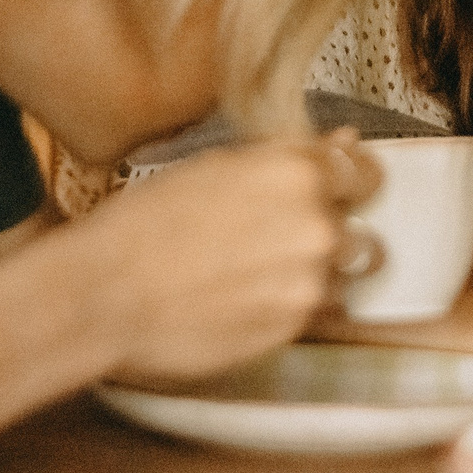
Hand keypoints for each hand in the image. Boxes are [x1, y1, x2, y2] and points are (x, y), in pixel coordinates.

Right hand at [86, 133, 375, 385]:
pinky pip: (314, 313)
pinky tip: (243, 299)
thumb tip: (344, 143)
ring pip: (342, 276)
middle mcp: (317, 227)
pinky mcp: (293, 328)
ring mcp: (309, 283)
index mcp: (299, 174)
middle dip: (329, 233)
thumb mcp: (216, 166)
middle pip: (359, 228)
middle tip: (279, 240)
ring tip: (259, 275)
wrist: (107, 292)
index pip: (366, 173)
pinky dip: (289, 306)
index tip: (343, 190)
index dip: (353, 183)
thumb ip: (290, 158)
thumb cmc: (146, 224)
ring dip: (316, 273)